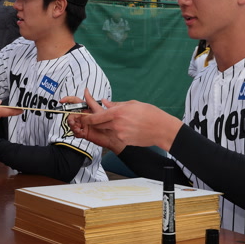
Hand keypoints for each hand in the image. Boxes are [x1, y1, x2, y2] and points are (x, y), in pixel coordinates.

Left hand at [68, 89, 182, 152]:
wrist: (161, 129)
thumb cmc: (150, 114)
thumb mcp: (133, 104)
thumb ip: (116, 104)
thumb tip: (105, 103)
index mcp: (117, 112)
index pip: (95, 117)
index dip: (86, 119)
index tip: (83, 117)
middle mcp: (116, 124)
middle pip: (98, 125)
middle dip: (95, 122)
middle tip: (98, 118)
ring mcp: (120, 134)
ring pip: (107, 130)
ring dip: (108, 126)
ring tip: (120, 122)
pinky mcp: (124, 141)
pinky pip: (116, 135)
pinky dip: (117, 132)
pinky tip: (128, 128)